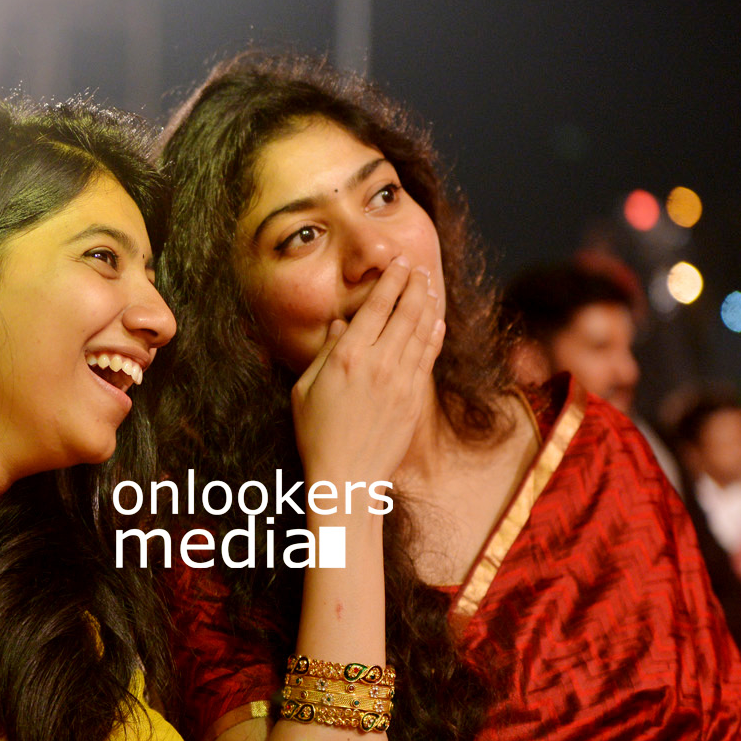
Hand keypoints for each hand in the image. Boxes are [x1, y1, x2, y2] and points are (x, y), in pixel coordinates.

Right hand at [290, 256, 444, 489]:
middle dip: (414, 285)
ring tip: (429, 285)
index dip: (390, 280)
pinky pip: (428, 357)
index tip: (399, 262)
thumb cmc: (316, 434)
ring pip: (421, 331)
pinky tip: (435, 320)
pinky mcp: (414, 399)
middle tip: (419, 267)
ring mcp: (401, 382)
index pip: (376, 307)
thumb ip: (325, 352)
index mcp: (347, 357)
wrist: (346, 477)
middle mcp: (378, 364)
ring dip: (427, 304)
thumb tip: (342, 323)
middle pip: (405, 312)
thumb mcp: (305, 389)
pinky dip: (433, 334)